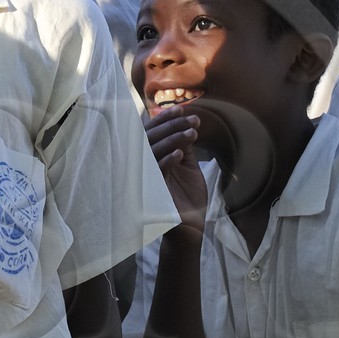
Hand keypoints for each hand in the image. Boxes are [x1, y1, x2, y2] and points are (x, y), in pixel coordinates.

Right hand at [142, 109, 206, 238]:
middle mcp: (145, 166)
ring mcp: (146, 179)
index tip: (182, 110)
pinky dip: (167, 161)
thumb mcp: (188, 166)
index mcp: (152, 158)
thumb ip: (183, 147)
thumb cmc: (188, 197)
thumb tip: (185, 125)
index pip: (153, 133)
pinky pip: (156, 173)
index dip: (165, 120)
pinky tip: (179, 153)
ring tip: (192, 133)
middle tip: (193, 120)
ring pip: (153, 152)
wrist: (191, 227)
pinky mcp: (152, 193)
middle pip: (151, 138)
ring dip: (173, 140)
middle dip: (172, 126)